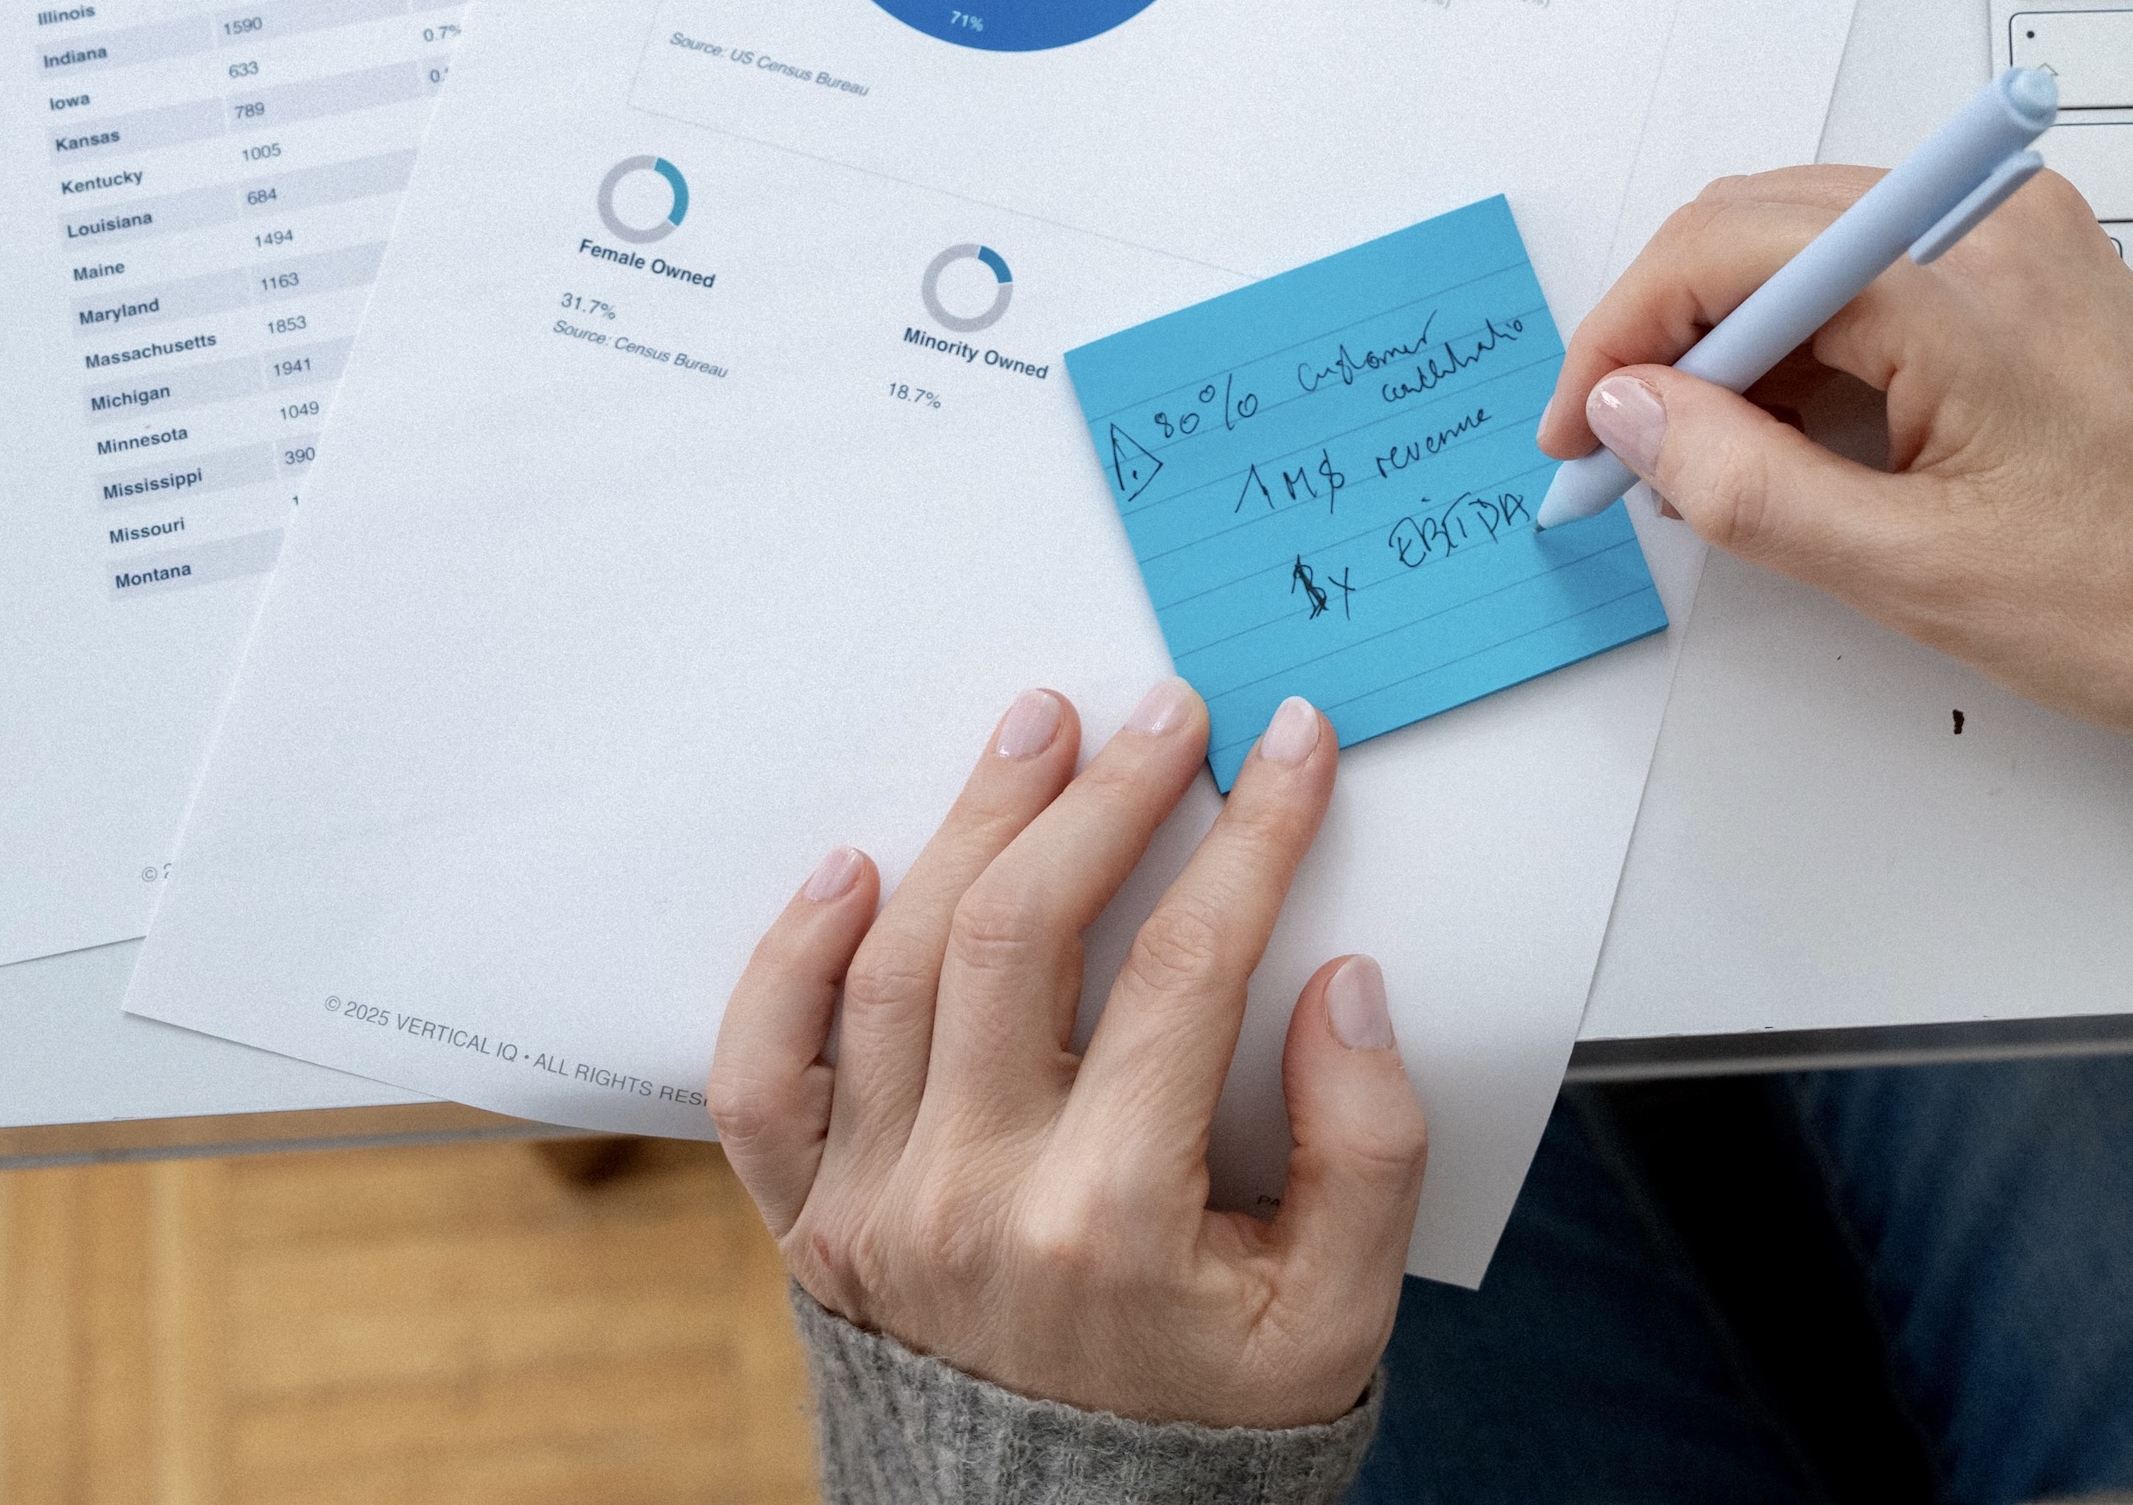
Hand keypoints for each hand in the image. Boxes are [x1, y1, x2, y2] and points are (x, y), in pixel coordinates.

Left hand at [708, 680, 1423, 1427]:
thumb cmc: (1212, 1419)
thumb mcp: (1337, 1311)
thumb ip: (1368, 1151)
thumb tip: (1344, 988)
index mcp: (1111, 1219)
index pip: (1190, 965)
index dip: (1253, 835)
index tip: (1291, 748)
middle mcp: (973, 1199)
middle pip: (1024, 931)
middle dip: (1108, 794)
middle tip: (1165, 713)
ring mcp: (876, 1206)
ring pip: (898, 961)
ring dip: (973, 823)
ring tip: (1037, 732)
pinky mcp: (813, 1218)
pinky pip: (764, 1072)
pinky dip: (787, 960)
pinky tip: (852, 868)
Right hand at [1536, 166, 2132, 744]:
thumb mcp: (1917, 571)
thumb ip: (1750, 488)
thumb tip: (1635, 416)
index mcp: (1954, 286)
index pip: (1728, 251)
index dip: (1625, 333)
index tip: (1583, 427)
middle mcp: (1985, 223)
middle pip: (1760, 223)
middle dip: (1668, 328)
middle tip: (1619, 444)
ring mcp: (2015, 237)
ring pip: (1813, 242)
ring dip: (1734, 333)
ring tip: (1697, 454)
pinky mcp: (2033, 269)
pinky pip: (1879, 267)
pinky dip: (1808, 335)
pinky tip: (1785, 425)